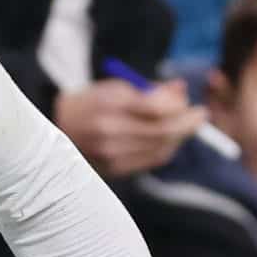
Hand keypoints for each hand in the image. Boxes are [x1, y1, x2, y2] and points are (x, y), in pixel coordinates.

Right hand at [54, 78, 205, 178]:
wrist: (55, 130)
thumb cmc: (90, 103)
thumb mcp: (116, 87)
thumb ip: (150, 89)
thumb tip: (181, 90)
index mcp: (109, 106)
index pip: (156, 109)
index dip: (180, 107)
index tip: (192, 104)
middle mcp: (110, 132)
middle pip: (163, 131)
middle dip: (188, 124)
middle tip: (200, 116)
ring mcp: (111, 154)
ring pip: (161, 148)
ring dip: (179, 138)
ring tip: (185, 127)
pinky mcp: (114, 169)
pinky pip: (152, 161)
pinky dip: (166, 150)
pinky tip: (168, 141)